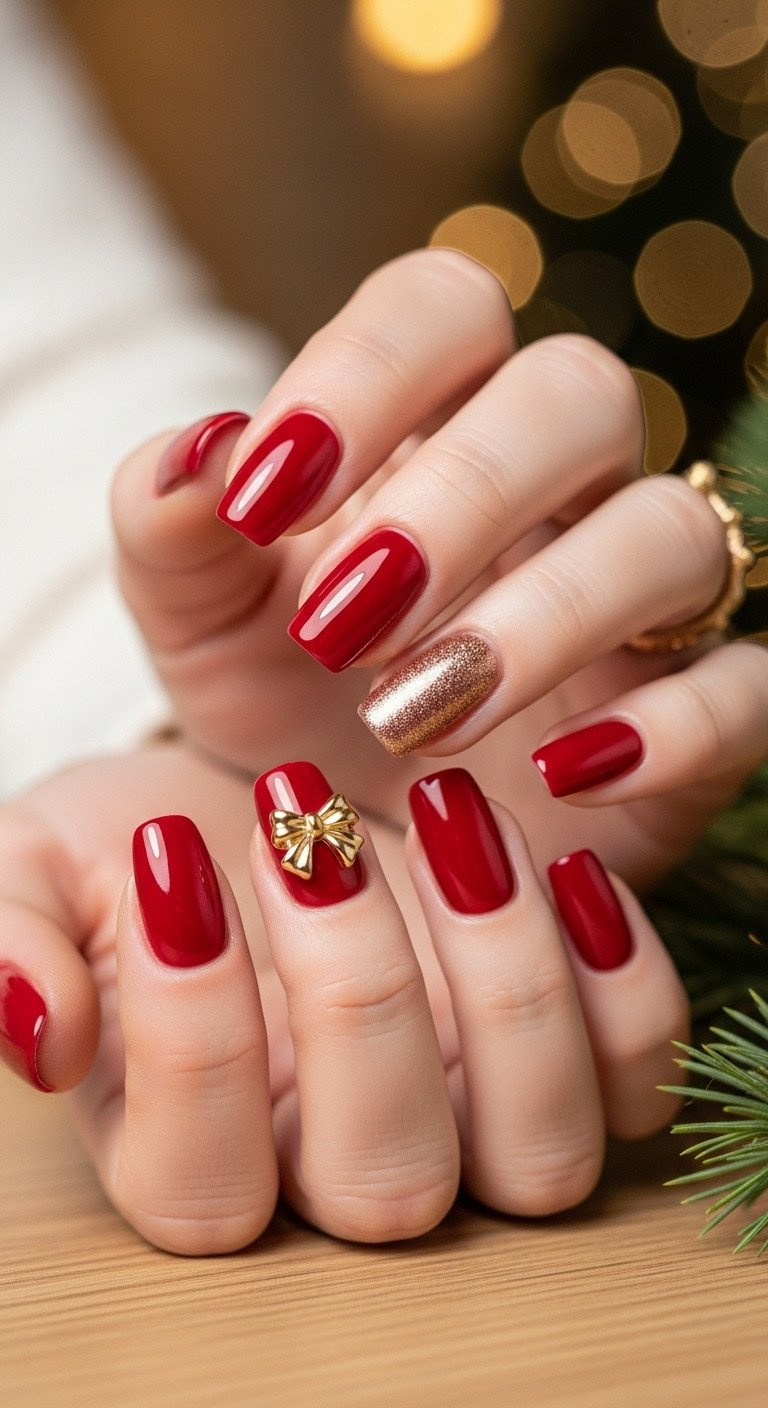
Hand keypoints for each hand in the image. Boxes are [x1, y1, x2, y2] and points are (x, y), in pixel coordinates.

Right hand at [0, 742, 687, 1254]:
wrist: (258, 790)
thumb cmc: (146, 843)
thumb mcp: (47, 863)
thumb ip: (15, 937)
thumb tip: (35, 1027)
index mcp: (197, 1148)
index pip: (201, 1181)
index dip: (193, 1032)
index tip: (173, 845)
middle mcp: (343, 1161)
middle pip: (383, 1179)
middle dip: (356, 990)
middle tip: (314, 827)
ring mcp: (474, 1118)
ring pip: (533, 1154)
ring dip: (501, 982)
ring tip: (447, 816)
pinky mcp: (576, 1049)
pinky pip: (636, 1074)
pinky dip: (621, 982)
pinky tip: (561, 868)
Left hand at [112, 247, 767, 893]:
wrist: (333, 834)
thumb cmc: (274, 699)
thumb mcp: (193, 618)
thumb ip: (170, 525)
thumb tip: (204, 450)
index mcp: (431, 424)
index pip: (445, 306)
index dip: (367, 371)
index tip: (270, 494)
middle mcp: (555, 488)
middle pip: (578, 394)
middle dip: (463, 496)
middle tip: (342, 622)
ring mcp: (636, 602)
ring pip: (671, 533)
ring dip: (546, 614)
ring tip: (411, 714)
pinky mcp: (691, 717)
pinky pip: (750, 689)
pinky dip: (676, 728)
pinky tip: (564, 774)